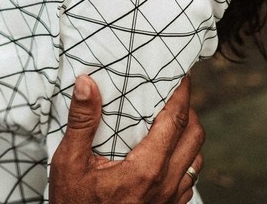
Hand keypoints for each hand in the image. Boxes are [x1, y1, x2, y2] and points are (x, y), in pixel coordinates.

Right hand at [49, 75, 204, 203]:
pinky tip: (166, 154)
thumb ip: (82, 122)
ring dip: (189, 137)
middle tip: (175, 95)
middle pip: (195, 136)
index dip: (183, 94)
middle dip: (189, 111)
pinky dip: (185, 160)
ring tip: (171, 122)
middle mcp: (165, 184)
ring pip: (196, 159)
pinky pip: (189, 180)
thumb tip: (87, 84)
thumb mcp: (69, 163)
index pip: (176, 120)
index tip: (182, 75)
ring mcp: (170, 199)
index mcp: (146, 168)